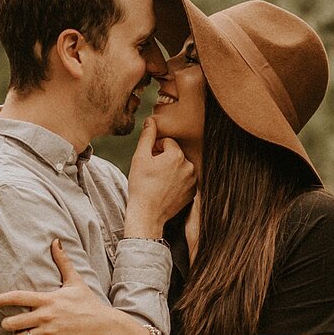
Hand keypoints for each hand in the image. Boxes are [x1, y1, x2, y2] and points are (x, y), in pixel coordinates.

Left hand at [0, 239, 113, 334]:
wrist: (104, 326)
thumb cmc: (88, 303)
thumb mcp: (75, 281)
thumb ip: (63, 262)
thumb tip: (56, 241)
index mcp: (48, 299)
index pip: (18, 298)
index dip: (3, 299)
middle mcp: (46, 316)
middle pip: (13, 323)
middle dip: (7, 324)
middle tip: (9, 323)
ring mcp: (50, 332)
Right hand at [124, 117, 195, 237]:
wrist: (147, 214)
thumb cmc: (141, 185)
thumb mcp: (140, 157)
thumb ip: (147, 136)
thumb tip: (151, 120)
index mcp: (177, 155)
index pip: (167, 142)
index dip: (155, 149)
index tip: (148, 161)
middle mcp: (189, 166)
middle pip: (175, 154)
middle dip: (163, 159)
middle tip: (151, 172)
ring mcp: (193, 181)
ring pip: (180, 167)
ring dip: (170, 169)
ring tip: (158, 181)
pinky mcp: (193, 193)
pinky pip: (184, 180)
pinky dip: (176, 182)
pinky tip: (165, 189)